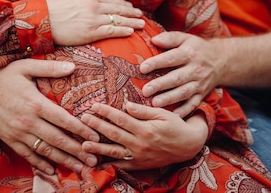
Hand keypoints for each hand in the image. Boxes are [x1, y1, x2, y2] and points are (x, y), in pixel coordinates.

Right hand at [0, 58, 101, 174]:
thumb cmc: (2, 74)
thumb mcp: (26, 66)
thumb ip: (50, 67)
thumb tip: (72, 66)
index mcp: (35, 103)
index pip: (64, 120)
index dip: (81, 129)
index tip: (94, 135)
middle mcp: (28, 121)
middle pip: (58, 139)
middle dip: (77, 150)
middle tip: (94, 158)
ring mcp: (18, 133)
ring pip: (45, 150)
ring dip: (64, 160)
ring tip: (80, 167)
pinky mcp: (9, 139)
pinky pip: (28, 155)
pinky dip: (41, 164)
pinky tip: (53, 170)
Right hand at [46, 0, 144, 44]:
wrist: (43, 19)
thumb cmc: (54, 6)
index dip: (123, 4)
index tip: (131, 7)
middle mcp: (94, 6)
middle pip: (118, 9)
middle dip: (131, 12)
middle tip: (141, 15)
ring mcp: (93, 19)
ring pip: (117, 20)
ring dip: (131, 22)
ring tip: (141, 24)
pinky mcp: (90, 32)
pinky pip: (110, 31)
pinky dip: (122, 31)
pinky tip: (130, 31)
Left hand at [81, 101, 207, 169]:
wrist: (188, 146)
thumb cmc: (175, 125)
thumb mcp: (162, 113)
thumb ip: (143, 111)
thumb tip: (126, 105)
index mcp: (145, 129)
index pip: (121, 119)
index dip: (106, 112)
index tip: (94, 106)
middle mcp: (140, 144)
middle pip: (114, 134)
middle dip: (97, 127)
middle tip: (83, 120)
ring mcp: (139, 156)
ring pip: (115, 152)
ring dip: (98, 149)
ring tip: (83, 145)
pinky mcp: (140, 165)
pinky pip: (122, 165)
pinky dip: (109, 163)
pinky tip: (97, 162)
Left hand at [139, 31, 220, 116]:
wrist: (221, 61)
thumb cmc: (197, 48)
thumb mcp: (186, 38)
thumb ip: (170, 38)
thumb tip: (153, 39)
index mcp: (189, 53)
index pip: (171, 58)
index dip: (157, 63)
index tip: (142, 68)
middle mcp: (195, 69)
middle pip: (176, 78)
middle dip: (160, 85)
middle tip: (145, 90)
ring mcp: (199, 84)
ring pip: (183, 93)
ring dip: (169, 99)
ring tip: (154, 103)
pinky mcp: (202, 95)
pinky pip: (193, 104)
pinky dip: (184, 111)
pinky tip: (172, 116)